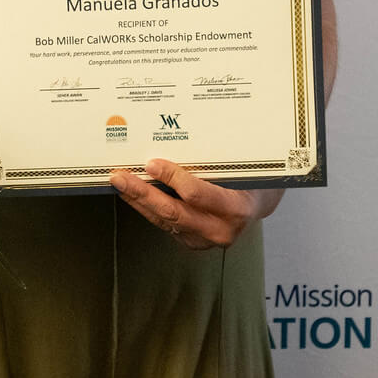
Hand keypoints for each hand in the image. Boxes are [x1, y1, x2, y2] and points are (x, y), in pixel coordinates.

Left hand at [110, 157, 269, 249]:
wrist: (257, 204)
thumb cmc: (250, 179)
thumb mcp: (241, 167)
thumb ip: (216, 160)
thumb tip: (179, 136)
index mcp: (236, 208)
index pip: (197, 194)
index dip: (172, 178)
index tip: (152, 164)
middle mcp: (220, 229)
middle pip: (173, 211)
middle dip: (143, 192)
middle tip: (121, 177)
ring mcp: (204, 239)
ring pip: (164, 220)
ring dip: (139, 200)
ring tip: (120, 182)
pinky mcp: (191, 241)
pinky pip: (163, 223)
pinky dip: (146, 207)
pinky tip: (132, 194)